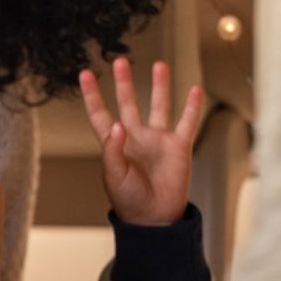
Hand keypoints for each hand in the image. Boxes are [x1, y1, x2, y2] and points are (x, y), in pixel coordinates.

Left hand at [78, 57, 204, 224]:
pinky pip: (187, 121)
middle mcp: (136, 137)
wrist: (155, 220)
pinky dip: (192, 106)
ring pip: (159, 106)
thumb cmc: (129, 201)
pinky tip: (195, 88)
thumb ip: (113, 151)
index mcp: (115, 144)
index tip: (85, 75)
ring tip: (159, 65)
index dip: (92, 95)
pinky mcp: (179, 147)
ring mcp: (158, 140)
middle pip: (128, 103)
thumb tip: (117, 125)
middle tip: (120, 61)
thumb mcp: (114, 177)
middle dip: (124, 83)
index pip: (100, 114)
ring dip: (159, 86)